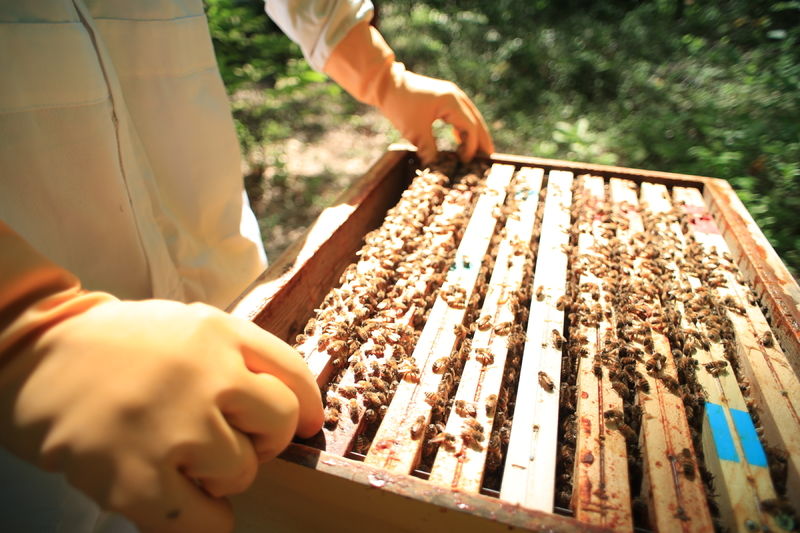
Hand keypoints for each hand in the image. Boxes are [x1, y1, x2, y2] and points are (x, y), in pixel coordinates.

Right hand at [0, 225, 322, 532]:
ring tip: (181, 460)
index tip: (304, 425)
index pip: (294, 375)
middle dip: (261, 441)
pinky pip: (205, 522)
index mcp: (219, 333)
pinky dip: (202, 520)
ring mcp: (172, 427)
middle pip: (280, 425)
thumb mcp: (188, 325)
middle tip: (225, 440)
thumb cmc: (120, 347)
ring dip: (221, 478)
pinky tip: (177, 499)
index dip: (306, 407)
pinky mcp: (136, 478)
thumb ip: (240, 356)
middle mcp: (205, 375)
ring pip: (243, 474)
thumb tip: (298, 409)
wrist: (34, 356)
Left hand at [325, 21, 493, 164]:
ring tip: (479, 151)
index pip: (469, 127)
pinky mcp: (443, 96)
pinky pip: (460, 113)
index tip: (465, 162)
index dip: (470, 147)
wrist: (386, 84)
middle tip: (489, 157)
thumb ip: (428, 150)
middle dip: (482, 140)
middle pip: (476, 120)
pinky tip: (460, 140)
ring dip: (474, 133)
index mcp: (451, 102)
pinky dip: (462, 127)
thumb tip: (436, 167)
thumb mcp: (414, 131)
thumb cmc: (400, 105)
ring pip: (469, 116)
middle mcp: (456, 96)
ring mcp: (451, 94)